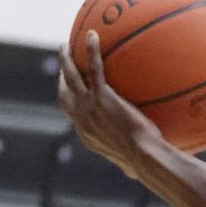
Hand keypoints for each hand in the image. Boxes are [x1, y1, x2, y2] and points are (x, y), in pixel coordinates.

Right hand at [58, 34, 164, 176]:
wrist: (144, 156)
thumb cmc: (144, 164)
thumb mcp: (131, 168)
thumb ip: (129, 165)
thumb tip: (138, 171)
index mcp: (87, 135)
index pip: (73, 115)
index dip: (70, 101)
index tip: (72, 92)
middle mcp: (81, 119)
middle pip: (63, 94)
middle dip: (61, 78)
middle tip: (63, 65)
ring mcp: (88, 106)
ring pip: (70, 76)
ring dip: (66, 59)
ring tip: (66, 45)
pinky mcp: (102, 96)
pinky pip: (94, 67)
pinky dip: (91, 50)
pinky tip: (93, 35)